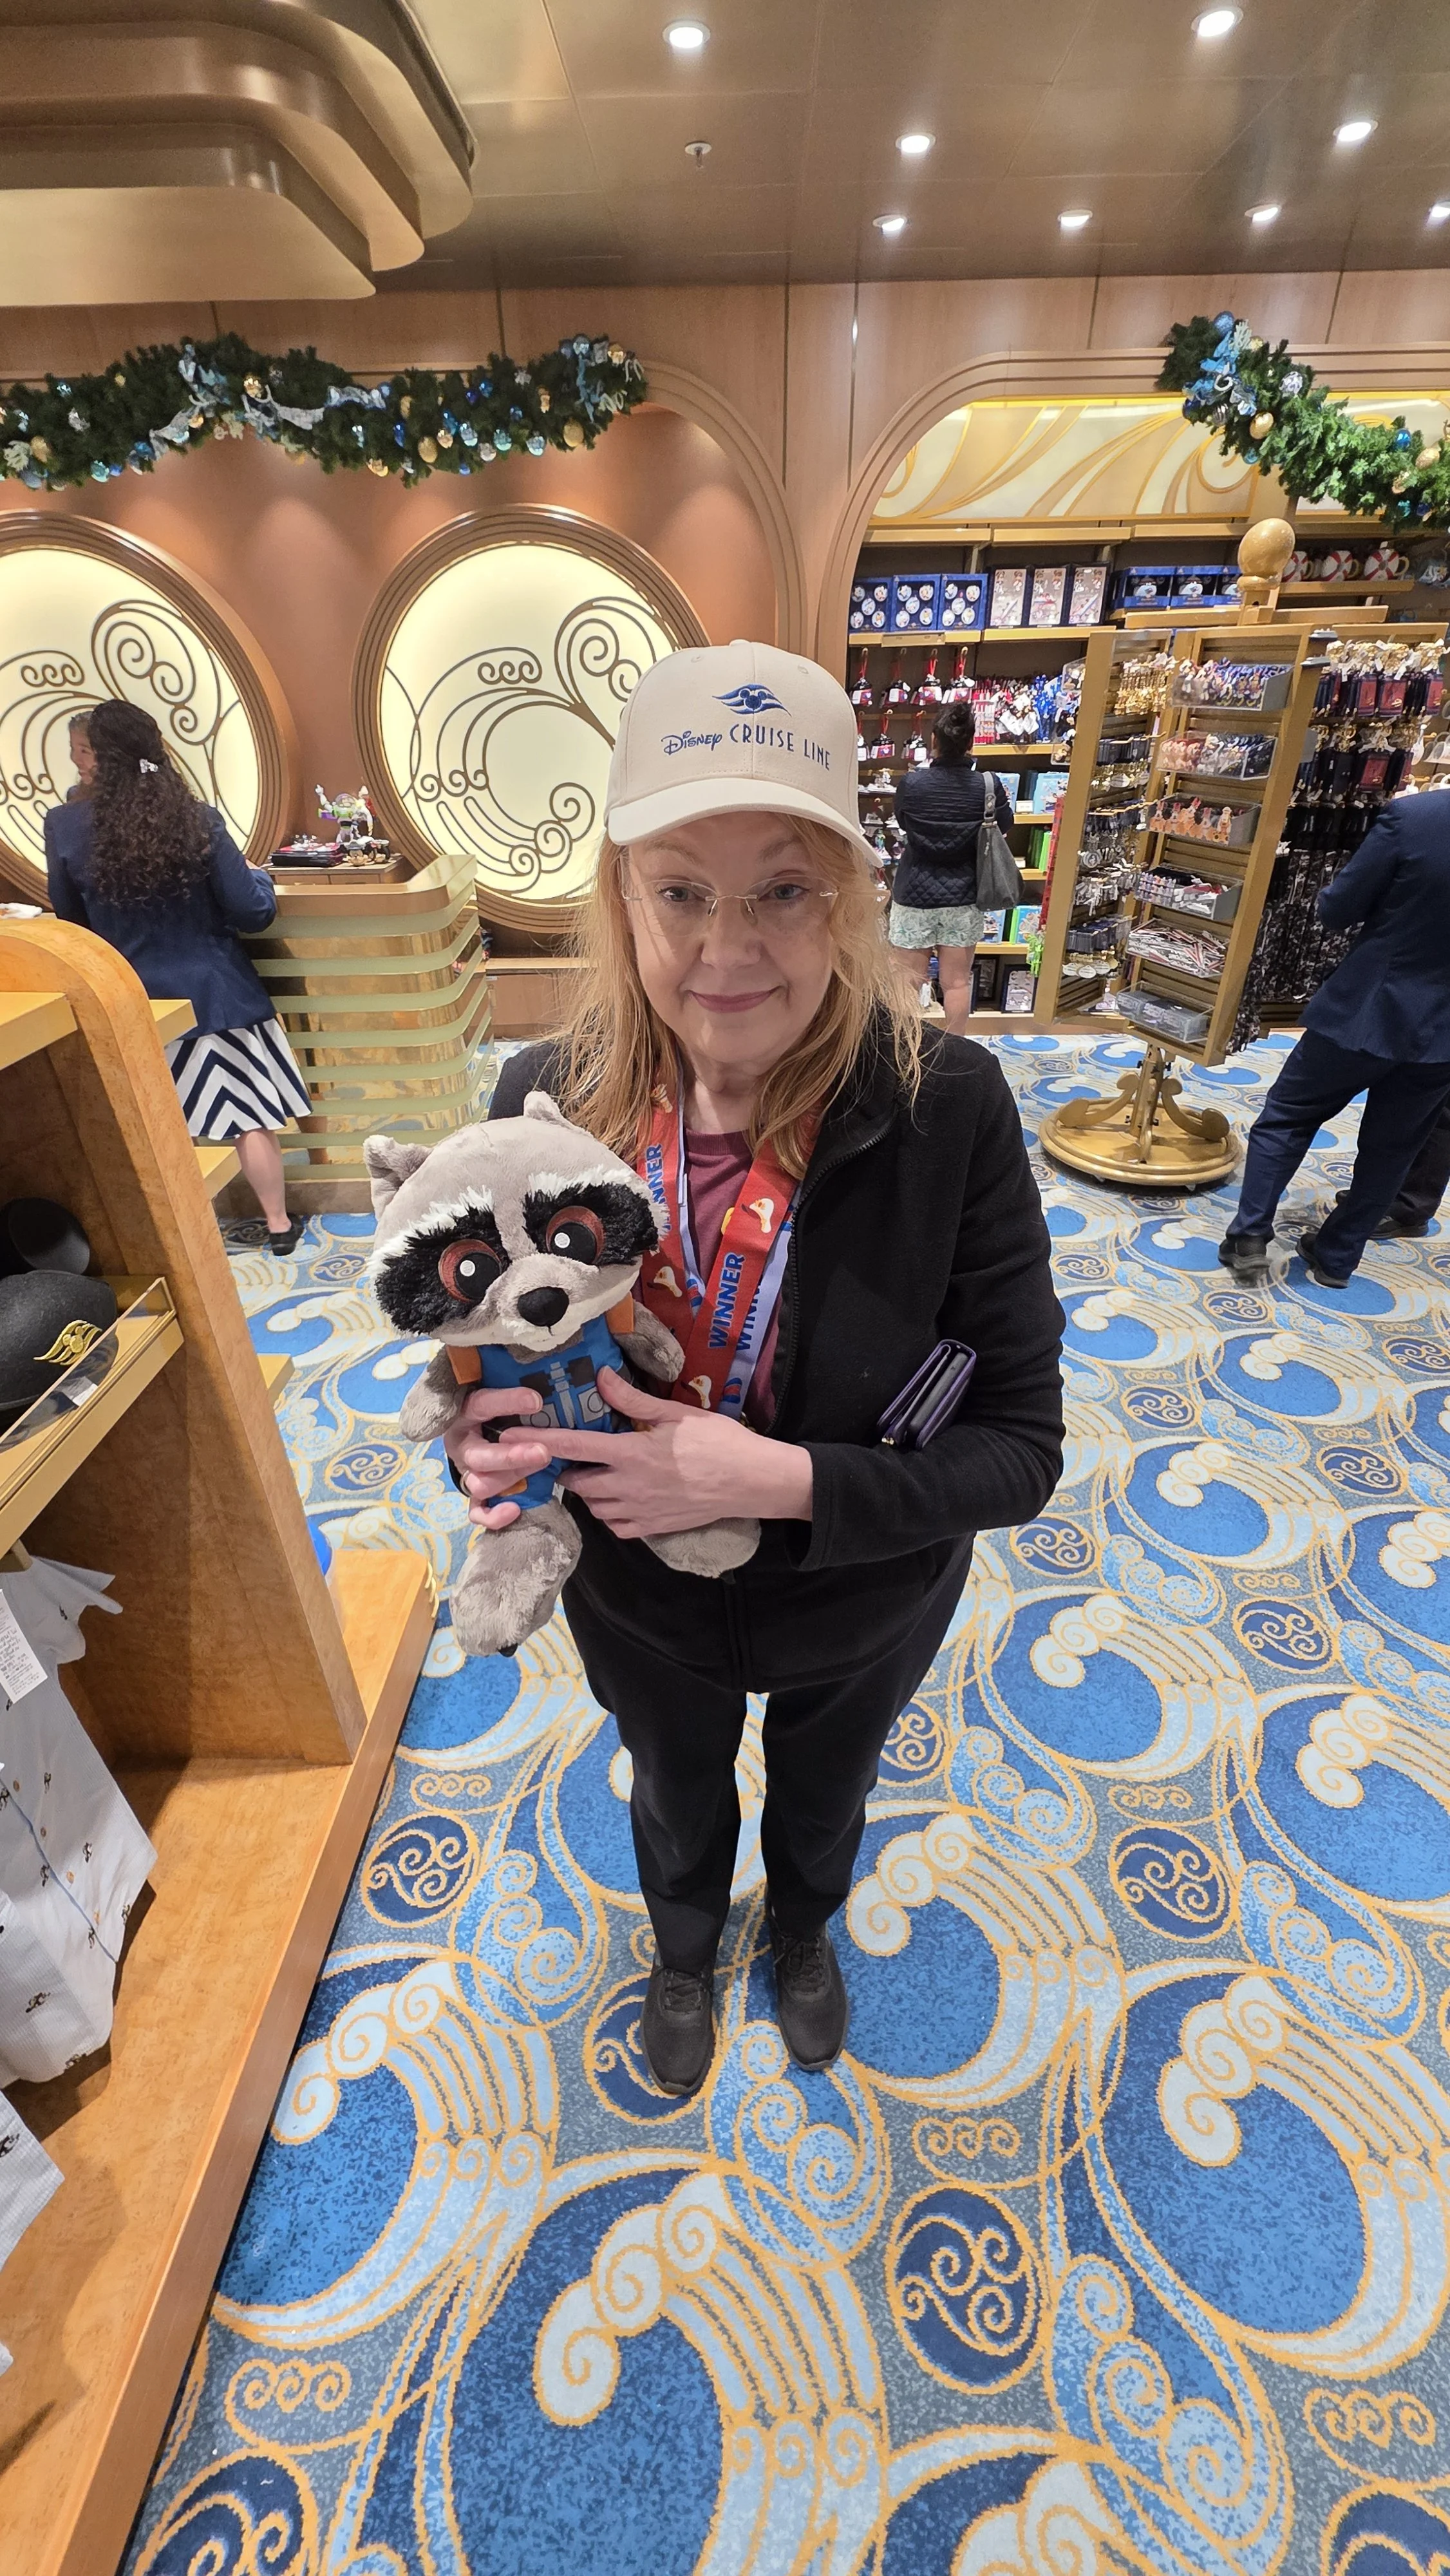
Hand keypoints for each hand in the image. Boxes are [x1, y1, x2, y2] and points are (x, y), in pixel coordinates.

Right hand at [442, 1383, 555, 1531]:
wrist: (483, 1432)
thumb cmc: (498, 1408)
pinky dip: (494, 1515)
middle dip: (511, 1456)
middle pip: (479, 1456)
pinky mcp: (474, 1495)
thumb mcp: (500, 1392)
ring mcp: (467, 1472)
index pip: (479, 1406)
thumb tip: (550, 1370)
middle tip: (543, 1451)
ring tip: (541, 1466)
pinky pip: (477, 1512)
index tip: (536, 1400)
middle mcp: (462, 1445)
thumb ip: (512, 1384)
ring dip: (511, 1477)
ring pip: (480, 1484)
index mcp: (462, 1414)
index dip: (506, 1403)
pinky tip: (515, 1509)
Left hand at [494, 1366, 812, 1541]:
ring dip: (589, 1492)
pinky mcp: (653, 1527)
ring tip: (598, 1474)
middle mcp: (629, 1486)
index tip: (509, 1438)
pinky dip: (610, 1514)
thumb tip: (600, 1377)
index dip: (539, 1442)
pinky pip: (617, 1526)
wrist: (753, 1482)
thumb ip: (633, 1400)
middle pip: (578, 1483)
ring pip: (595, 1507)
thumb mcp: (677, 1414)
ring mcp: (641, 1511)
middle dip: (568, 1470)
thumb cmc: (719, 1442)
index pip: (573, 1447)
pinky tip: (620, 1499)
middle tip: (572, 1454)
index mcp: (632, 1453)